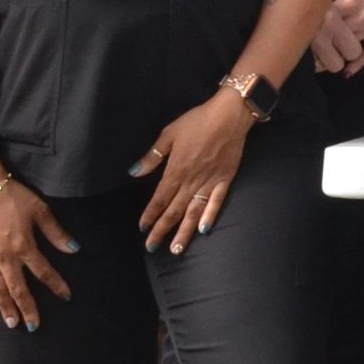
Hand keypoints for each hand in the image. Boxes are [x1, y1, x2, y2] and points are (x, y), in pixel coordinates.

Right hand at [0, 182, 76, 330]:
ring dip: (5, 307)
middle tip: (33, 326)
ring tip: (12, 323)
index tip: (66, 296)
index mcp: (24, 246)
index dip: (56, 285)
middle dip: (27, 308)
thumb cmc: (15, 198)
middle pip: (18, 288)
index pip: (43, 271)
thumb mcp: (41, 210)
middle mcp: (5, 257)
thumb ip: (56, 232)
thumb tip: (74, 249)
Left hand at [130, 95, 253, 253]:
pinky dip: (210, 215)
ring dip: (184, 232)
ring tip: (176, 249)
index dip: (150, 215)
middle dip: (161, 230)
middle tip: (152, 248)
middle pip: (174, 210)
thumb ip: (153, 155)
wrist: (230, 114)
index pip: (159, 198)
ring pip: (194, 212)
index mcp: (176, 170)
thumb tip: (134, 172)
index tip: (142, 228)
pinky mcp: (225, 179)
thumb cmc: (198, 121)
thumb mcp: (170, 133)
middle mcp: (191, 181)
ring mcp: (209, 182)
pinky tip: (204, 229)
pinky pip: (216, 201)